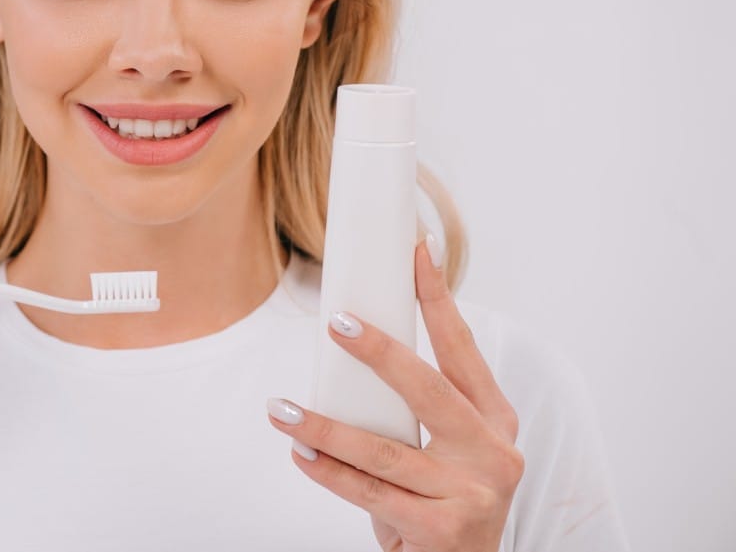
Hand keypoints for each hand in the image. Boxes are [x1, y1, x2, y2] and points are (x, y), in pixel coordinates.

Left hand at [267, 236, 523, 551]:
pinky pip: (371, 493)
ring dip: (324, 427)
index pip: (463, 348)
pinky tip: (301, 454)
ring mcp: (472, 493)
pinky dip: (330, 472)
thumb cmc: (447, 498)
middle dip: (379, 351)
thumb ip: (418, 407)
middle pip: (428, 389)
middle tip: (335, 323)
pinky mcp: (444, 529)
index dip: (438, 298)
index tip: (415, 253)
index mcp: (495, 419)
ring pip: (384, 450)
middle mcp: (493, 452)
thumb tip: (350, 346)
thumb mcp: (449, 448)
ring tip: (281, 409)